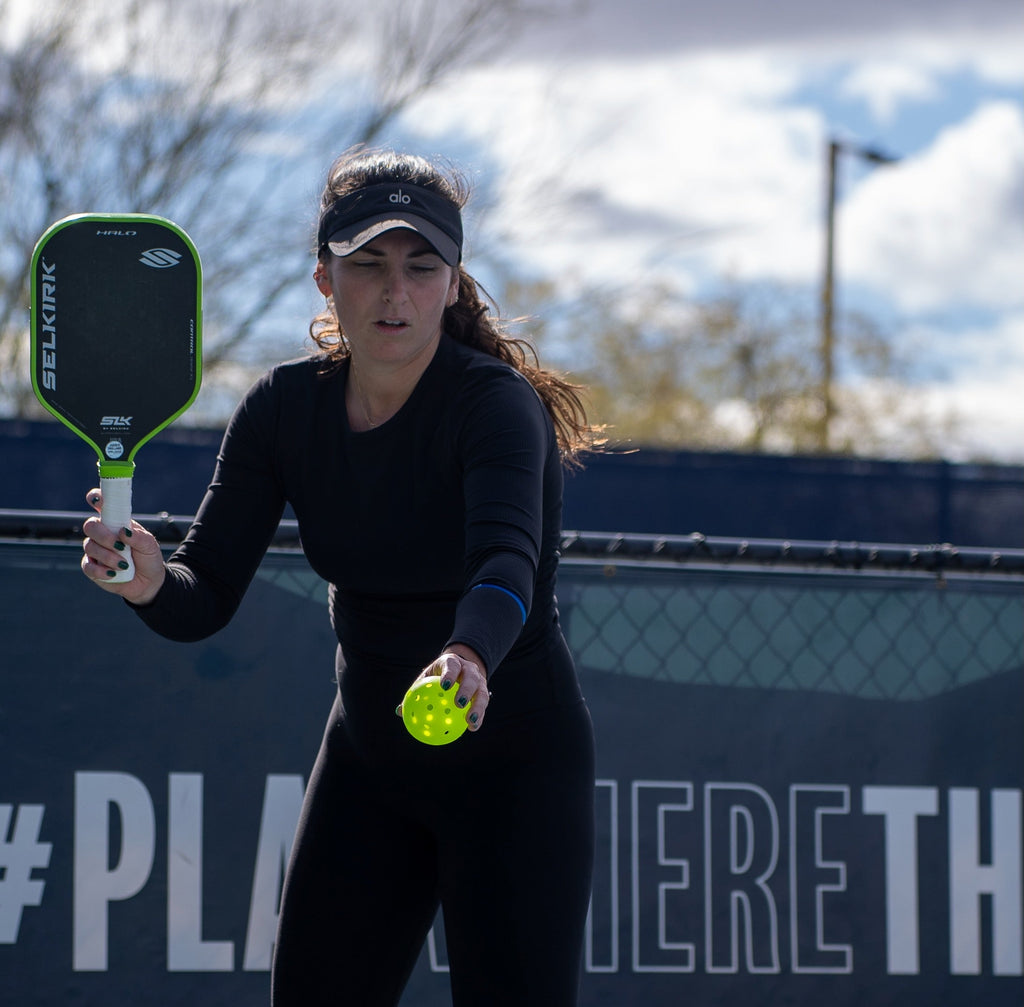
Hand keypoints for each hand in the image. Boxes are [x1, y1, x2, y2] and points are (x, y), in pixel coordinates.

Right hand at [80, 488, 165, 605]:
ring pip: (89, 546)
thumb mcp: (150, 545)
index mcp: (117, 522)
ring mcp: (95, 549)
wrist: (148, 582)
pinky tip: (113, 574)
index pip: (102, 504)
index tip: (98, 499)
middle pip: (90, 525)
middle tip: (120, 546)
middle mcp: (103, 533)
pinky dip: (101, 570)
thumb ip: (138, 537)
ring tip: (124, 564)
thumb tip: (124, 531)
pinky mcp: (91, 566)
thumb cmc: (148, 558)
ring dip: (108, 556)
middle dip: (104, 536)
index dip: (97, 498)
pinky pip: (87, 566)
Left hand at [404, 644, 490, 731]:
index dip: (450, 674)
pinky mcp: (484, 692)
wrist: (459, 670)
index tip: (444, 686)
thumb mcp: (425, 680)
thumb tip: (399, 711)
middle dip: (467, 690)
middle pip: (471, 678)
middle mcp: (469, 669)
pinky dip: (479, 716)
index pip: (453, 665)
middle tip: (458, 704)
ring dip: (477, 707)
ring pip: (482, 692)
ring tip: (470, 721)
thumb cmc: (436, 677)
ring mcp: (480, 680)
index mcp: (453, 662)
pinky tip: (472, 728)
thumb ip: (415, 693)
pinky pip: (483, 706)